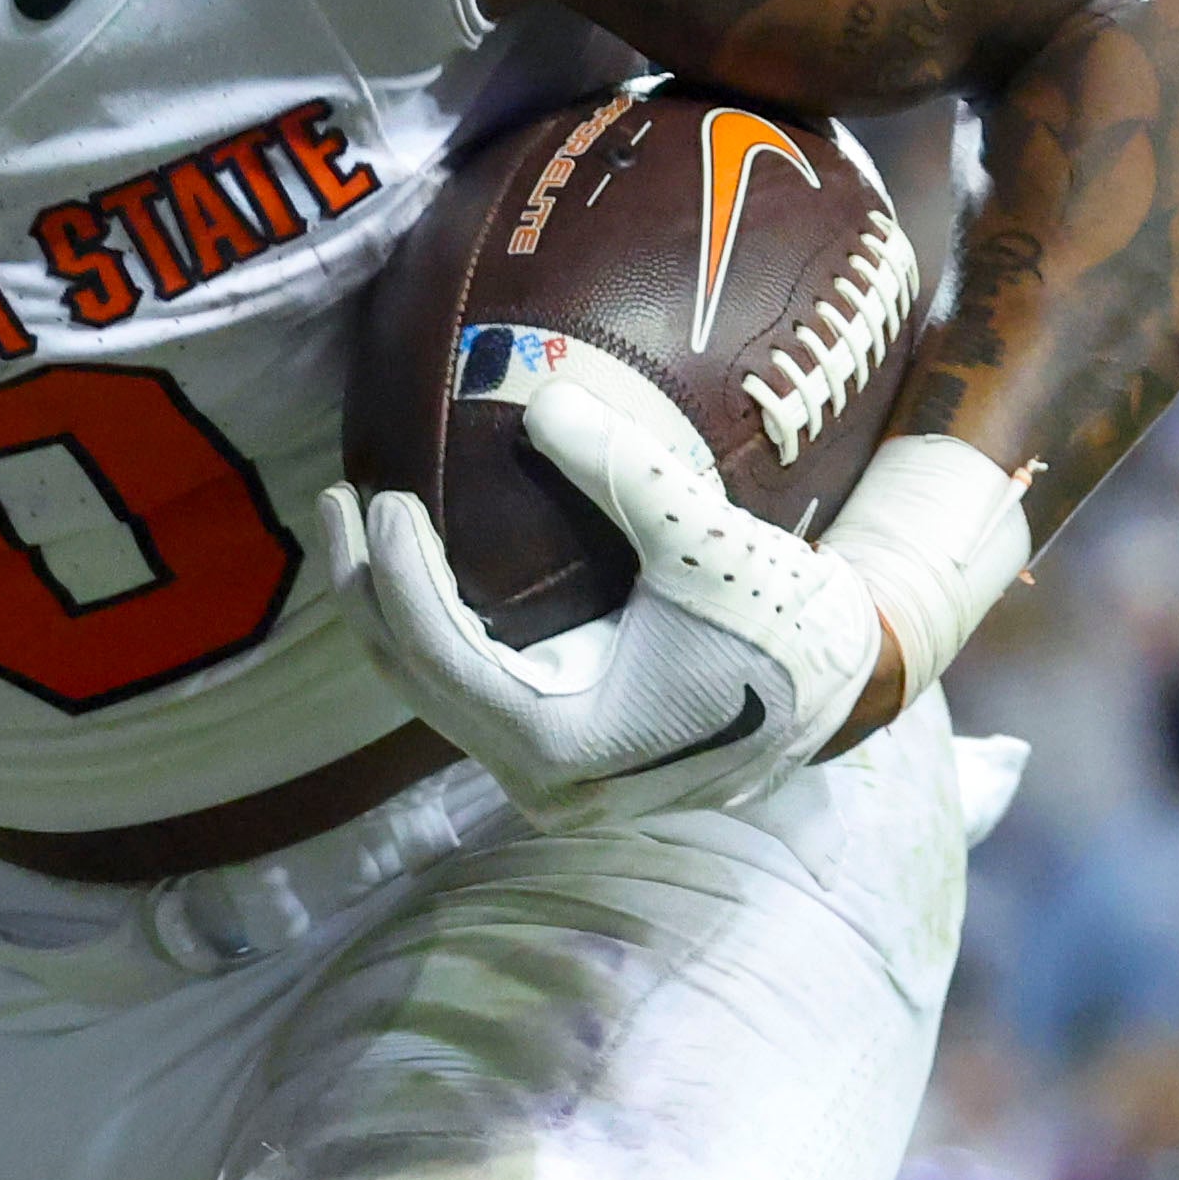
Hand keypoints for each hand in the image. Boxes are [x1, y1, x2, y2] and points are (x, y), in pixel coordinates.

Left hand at [346, 340, 1021, 835]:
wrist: (841, 685)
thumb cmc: (782, 622)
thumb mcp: (709, 542)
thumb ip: (625, 472)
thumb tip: (539, 397)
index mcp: (569, 746)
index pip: (445, 659)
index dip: (399, 578)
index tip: (381, 497)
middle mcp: (545, 782)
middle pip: (418, 682)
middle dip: (366, 591)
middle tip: (337, 501)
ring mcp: (549, 780)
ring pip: (436, 695)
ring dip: (391, 611)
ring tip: (361, 526)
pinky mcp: (560, 761)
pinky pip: (471, 694)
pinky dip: (439, 632)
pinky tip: (420, 567)